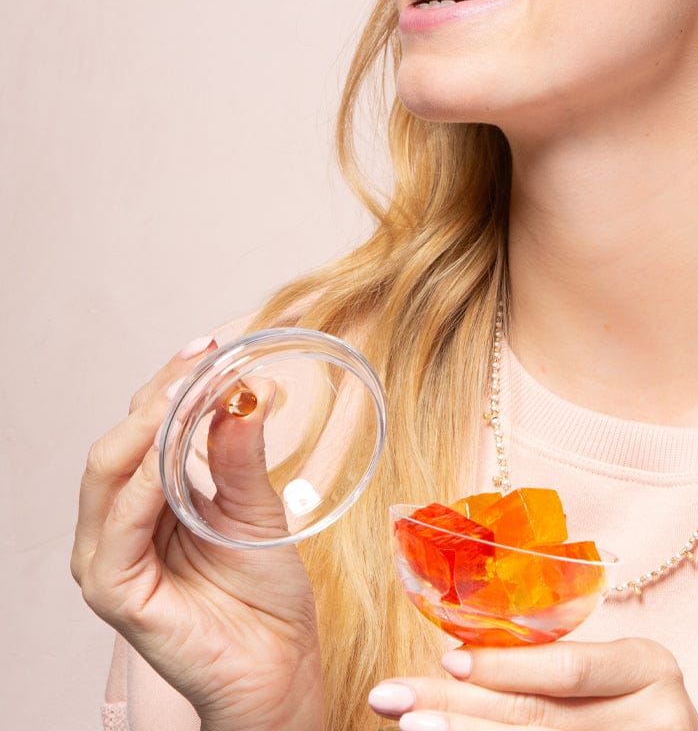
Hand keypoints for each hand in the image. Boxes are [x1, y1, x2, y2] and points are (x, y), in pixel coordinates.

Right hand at [71, 338, 323, 730]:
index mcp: (149, 498)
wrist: (276, 666)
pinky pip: (118, 528)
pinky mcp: (113, 590)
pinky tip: (172, 459)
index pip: (146, 426)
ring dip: (149, 427)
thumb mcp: (257, 508)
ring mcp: (108, 556)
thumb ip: (242, 454)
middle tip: (204, 361)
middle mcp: (118, 523)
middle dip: (159, 394)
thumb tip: (247, 390)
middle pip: (121, 440)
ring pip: (108, 473)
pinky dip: (143, 486)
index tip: (211, 346)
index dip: (172, 382)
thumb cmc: (263, 592)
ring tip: (191, 392)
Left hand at [367, 637, 697, 729]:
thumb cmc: (624, 707)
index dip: (504, 667)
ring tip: (411, 727)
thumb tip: (452, 662)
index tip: (445, 660)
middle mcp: (657, 716)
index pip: (568, 670)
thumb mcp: (605, 678)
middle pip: (539, 718)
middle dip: (458, 707)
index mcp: (648, 668)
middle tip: (393, 697)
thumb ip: (550, 669)